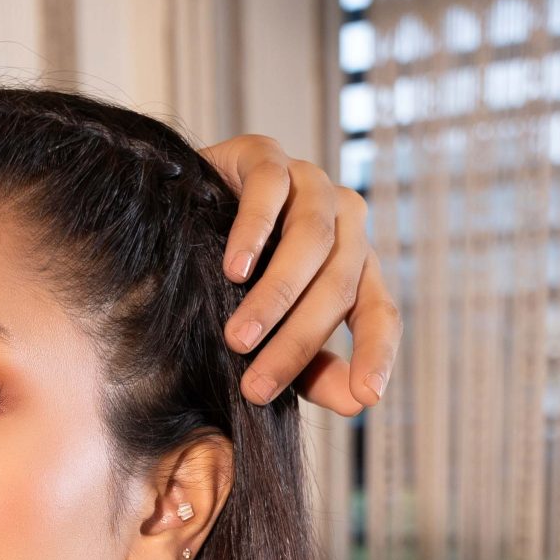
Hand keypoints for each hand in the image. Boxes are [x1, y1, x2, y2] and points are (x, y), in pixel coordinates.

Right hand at [199, 133, 399, 415]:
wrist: (179, 213)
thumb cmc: (234, 282)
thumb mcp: (275, 333)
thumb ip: (312, 368)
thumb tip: (355, 404)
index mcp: (354, 267)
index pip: (380, 311)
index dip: (377, 352)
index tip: (366, 396)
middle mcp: (343, 223)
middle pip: (339, 284)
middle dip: (297, 341)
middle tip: (255, 385)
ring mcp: (309, 184)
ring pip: (313, 239)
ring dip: (276, 295)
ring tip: (239, 338)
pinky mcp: (266, 156)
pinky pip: (271, 190)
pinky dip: (254, 232)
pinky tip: (234, 269)